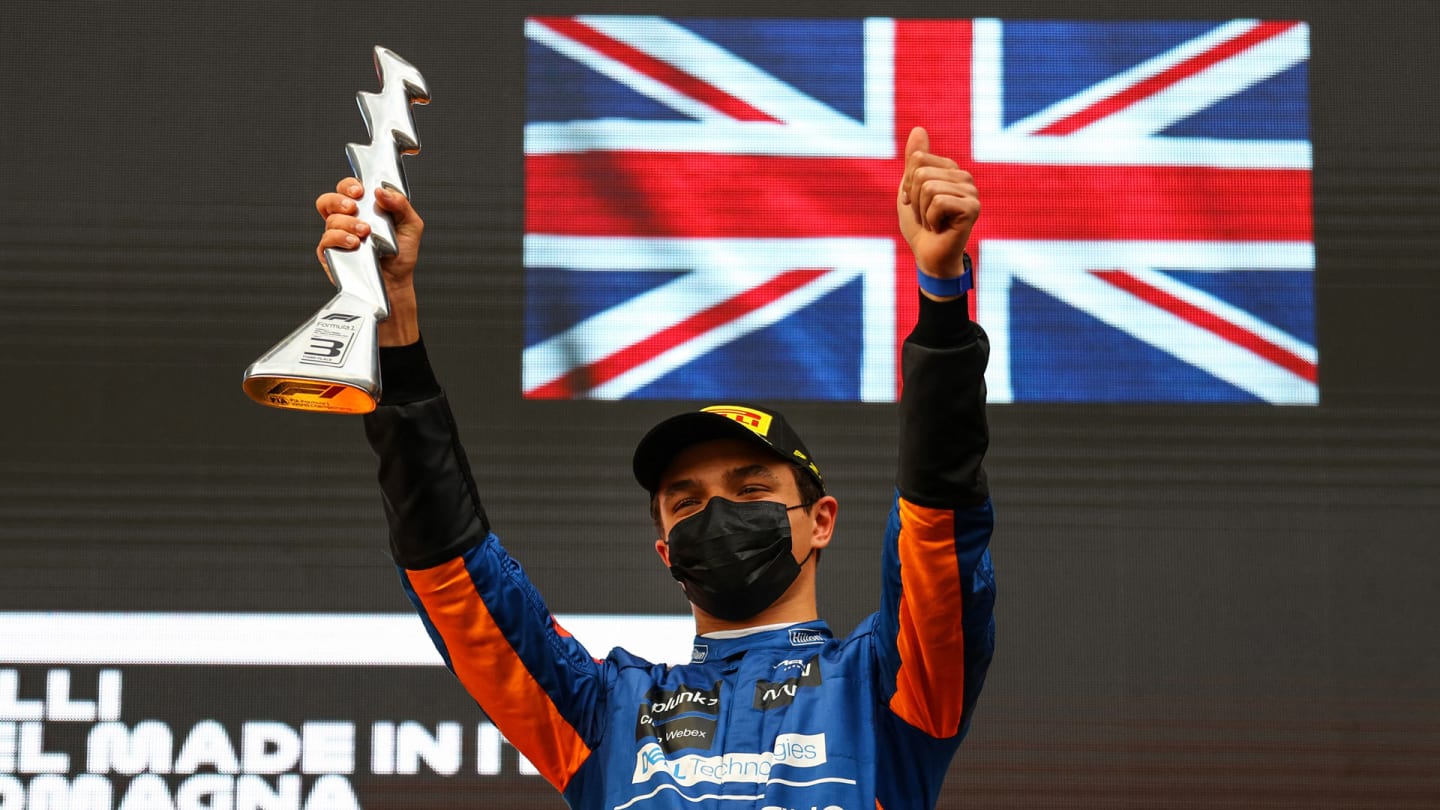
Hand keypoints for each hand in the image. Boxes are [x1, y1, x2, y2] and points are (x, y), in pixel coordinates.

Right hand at [314, 178, 424, 345]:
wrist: (396, 283)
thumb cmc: (401, 253)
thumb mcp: (411, 225)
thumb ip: (400, 204)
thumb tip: (381, 191)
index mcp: (363, 208)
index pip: (347, 188)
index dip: (349, 185)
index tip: (360, 191)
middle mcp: (346, 220)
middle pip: (328, 200)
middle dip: (339, 199)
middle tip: (353, 207)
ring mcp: (336, 237)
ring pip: (329, 220)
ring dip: (347, 222)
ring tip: (364, 232)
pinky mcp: (331, 254)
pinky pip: (325, 240)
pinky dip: (339, 238)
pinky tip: (354, 244)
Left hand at [896, 127, 978, 294]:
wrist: (929, 257)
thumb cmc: (920, 226)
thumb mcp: (910, 189)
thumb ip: (914, 160)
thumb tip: (918, 128)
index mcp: (951, 169)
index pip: (918, 159)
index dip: (908, 184)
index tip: (916, 203)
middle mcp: (965, 177)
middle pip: (921, 172)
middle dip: (914, 199)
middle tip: (925, 216)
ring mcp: (971, 192)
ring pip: (928, 187)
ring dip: (922, 211)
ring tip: (933, 223)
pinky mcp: (973, 207)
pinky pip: (938, 202)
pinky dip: (931, 219)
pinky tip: (941, 229)